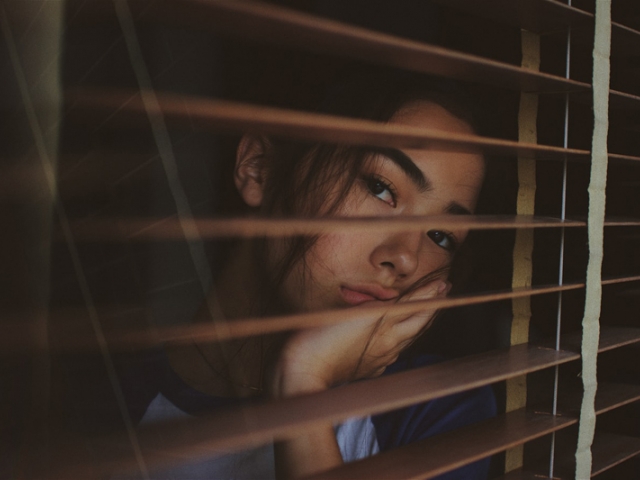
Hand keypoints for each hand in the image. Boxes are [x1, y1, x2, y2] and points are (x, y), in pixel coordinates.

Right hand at [269, 279, 449, 397]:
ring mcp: (376, 359)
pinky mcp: (364, 368)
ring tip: (423, 310)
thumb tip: (413, 300)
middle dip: (430, 308)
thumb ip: (385, 306)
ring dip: (416, 322)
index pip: (417, 308)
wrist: (302, 376)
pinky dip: (397, 339)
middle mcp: (387, 346)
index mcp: (387, 330)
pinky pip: (389, 353)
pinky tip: (394, 340)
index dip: (431, 294)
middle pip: (416, 324)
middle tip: (441, 292)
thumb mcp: (358, 314)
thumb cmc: (323, 341)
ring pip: (404, 339)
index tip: (444, 283)